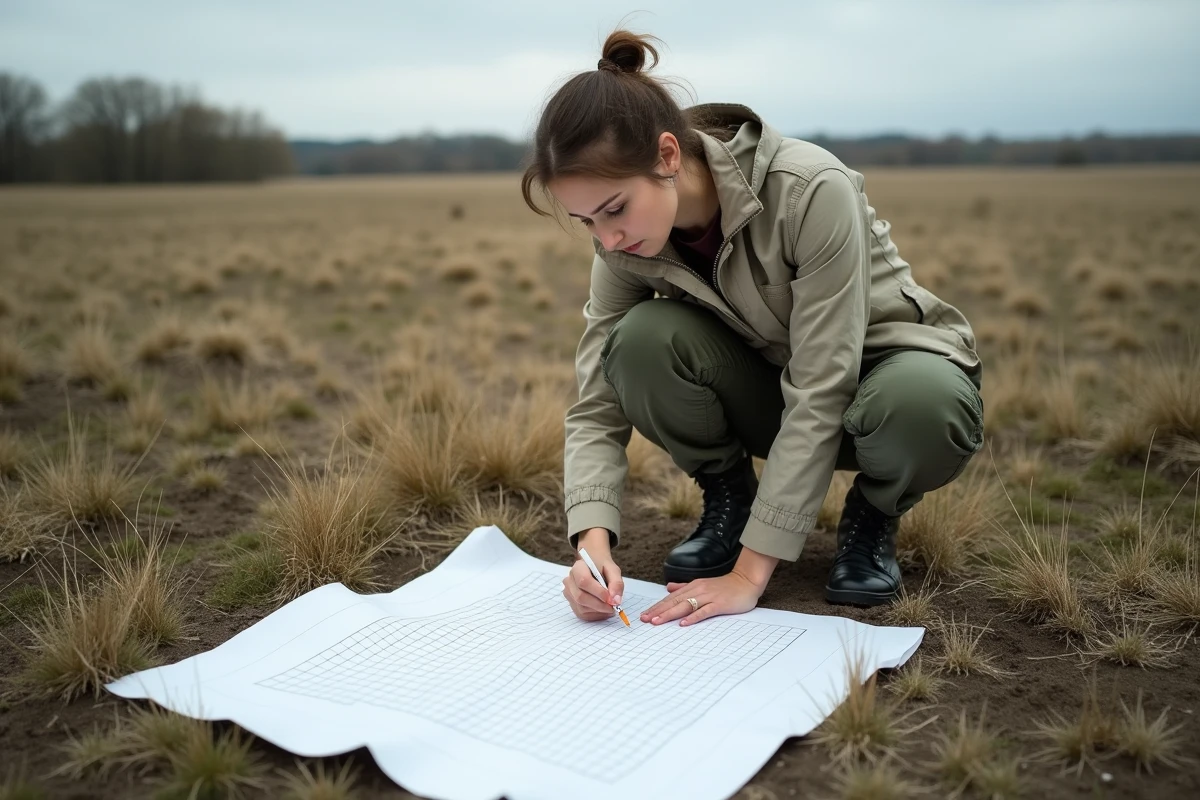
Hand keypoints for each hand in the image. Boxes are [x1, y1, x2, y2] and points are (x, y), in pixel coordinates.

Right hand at [562, 546, 623, 622]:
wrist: (595, 568)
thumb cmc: (603, 568)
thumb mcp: (613, 570)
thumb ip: (616, 583)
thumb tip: (615, 600)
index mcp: (578, 568)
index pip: (583, 581)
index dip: (598, 592)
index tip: (611, 598)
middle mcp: (569, 581)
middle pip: (580, 597)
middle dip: (599, 605)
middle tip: (613, 606)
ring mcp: (569, 593)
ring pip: (581, 607)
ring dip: (598, 611)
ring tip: (610, 607)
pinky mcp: (571, 604)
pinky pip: (582, 614)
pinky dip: (595, 615)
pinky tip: (603, 610)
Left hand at [640, 570, 764, 626]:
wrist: (747, 581)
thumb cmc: (726, 586)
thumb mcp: (702, 584)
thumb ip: (685, 586)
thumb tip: (669, 588)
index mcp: (693, 586)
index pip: (671, 597)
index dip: (657, 606)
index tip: (645, 614)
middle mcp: (698, 590)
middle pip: (674, 601)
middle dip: (658, 611)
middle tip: (645, 619)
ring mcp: (709, 597)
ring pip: (685, 605)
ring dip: (670, 614)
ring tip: (657, 622)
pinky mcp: (719, 604)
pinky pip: (704, 611)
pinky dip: (693, 617)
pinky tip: (683, 623)